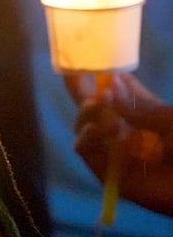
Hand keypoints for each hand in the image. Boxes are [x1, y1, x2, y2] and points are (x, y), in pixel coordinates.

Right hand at [66, 73, 172, 216]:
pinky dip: (89, 137)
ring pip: (83, 128)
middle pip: (94, 110)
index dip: (105, 78)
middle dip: (82, 92)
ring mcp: (115, 154)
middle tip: (74, 76)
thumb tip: (112, 82)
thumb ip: (140, 105)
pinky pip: (86, 152)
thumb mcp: (171, 120)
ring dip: (87, 114)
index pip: (118, 93)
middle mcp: (127, 133)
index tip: (90, 61)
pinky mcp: (108, 175)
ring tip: (103, 107)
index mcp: (146, 117)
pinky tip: (108, 131)